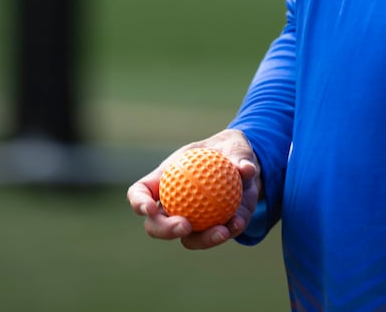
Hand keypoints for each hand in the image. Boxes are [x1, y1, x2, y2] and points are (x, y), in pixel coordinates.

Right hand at [126, 128, 261, 249]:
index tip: (148, 208)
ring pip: (188, 238)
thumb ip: (239, 156)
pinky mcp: (213, 228)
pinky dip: (226, 232)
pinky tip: (236, 225)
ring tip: (220, 232)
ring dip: (202, 239)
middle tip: (184, 226)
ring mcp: (192, 219)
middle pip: (156, 225)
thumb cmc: (231, 149)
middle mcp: (174, 204)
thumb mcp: (235, 145)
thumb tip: (245, 169)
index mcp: (167, 179)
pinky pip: (216, 235)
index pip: (141, 191)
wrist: (247, 165)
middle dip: (164, 230)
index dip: (138, 202)